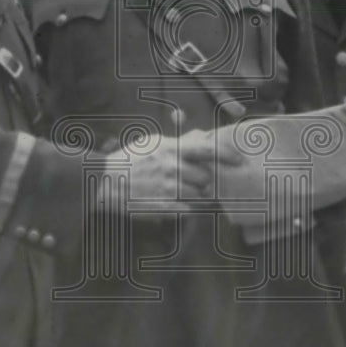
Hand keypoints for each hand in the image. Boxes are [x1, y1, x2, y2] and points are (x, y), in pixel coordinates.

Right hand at [95, 126, 243, 212]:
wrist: (105, 181)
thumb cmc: (129, 159)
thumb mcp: (152, 143)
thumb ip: (178, 141)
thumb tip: (201, 136)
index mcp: (171, 149)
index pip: (207, 150)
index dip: (228, 156)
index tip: (240, 161)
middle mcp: (173, 168)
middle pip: (206, 177)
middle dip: (203, 180)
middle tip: (193, 181)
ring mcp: (168, 188)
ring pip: (198, 195)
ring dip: (195, 195)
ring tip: (180, 192)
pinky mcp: (162, 206)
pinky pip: (187, 209)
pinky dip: (186, 207)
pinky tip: (174, 203)